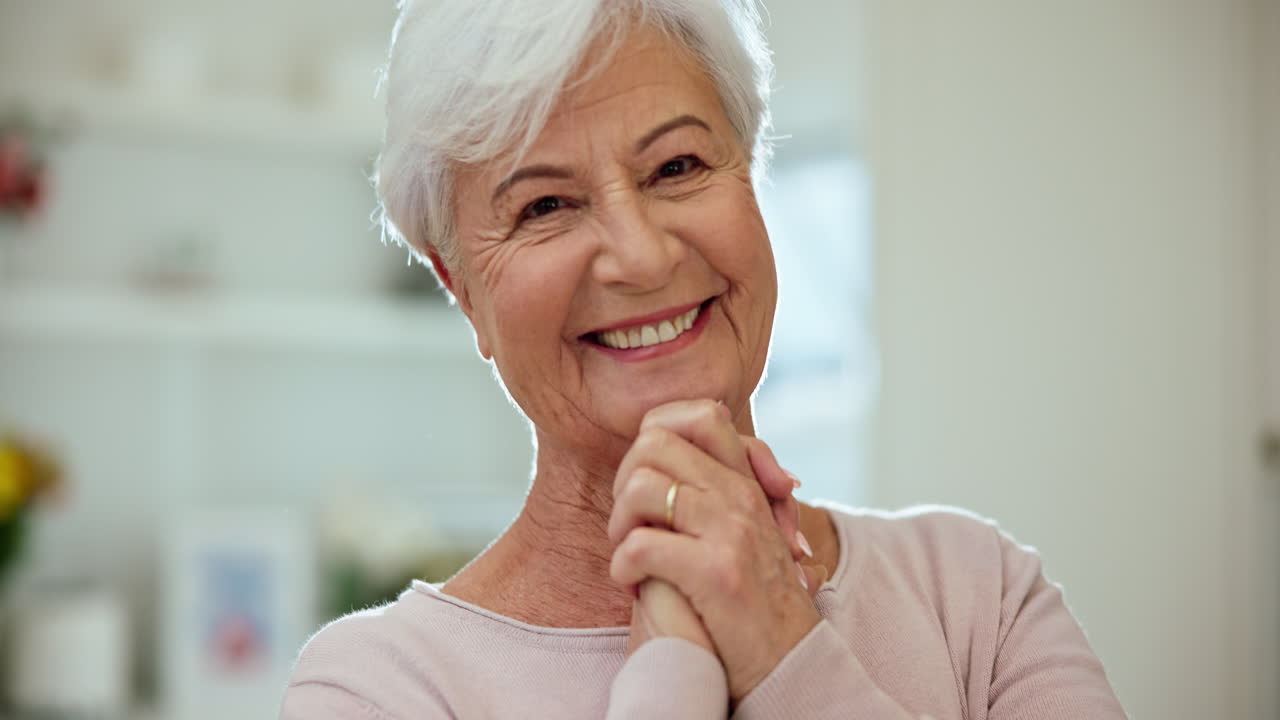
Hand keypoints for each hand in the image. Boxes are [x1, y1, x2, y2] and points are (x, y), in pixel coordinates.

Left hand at [609, 400, 823, 701]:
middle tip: (629, 523)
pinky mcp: (717, 572)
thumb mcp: (746, 534)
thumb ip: (717, 493)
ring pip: (641, 488)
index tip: (646, 479)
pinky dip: (622, 568)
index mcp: (747, 483)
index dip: (658, 433)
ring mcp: (731, 531)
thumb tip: (673, 445)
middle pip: (655, 444)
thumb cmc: (753, 603)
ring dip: (619, 526)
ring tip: (629, 556)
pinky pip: (641, 546)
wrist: (789, 664)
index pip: (702, 415)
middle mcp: (741, 496)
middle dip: (624, 481)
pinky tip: (633, 585)